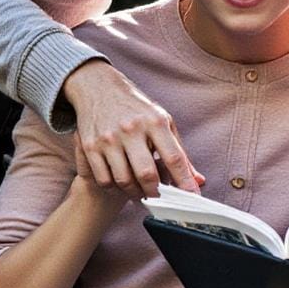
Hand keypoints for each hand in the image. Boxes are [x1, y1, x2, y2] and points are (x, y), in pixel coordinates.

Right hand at [61, 60, 200, 199]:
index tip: (192, 198)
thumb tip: (198, 182)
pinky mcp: (90, 146)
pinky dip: (115, 189)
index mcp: (155, 121)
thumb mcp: (162, 123)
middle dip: (156, 193)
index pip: (174, 158)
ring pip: (124, 180)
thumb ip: (179, 153)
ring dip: (135, 194)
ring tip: (141, 193)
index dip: (184, 182)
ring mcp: (109, 138)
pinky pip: (104, 180)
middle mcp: (132, 129)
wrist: (100, 88)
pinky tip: (121, 185)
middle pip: (146, 174)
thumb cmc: (138, 109)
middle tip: (159, 198)